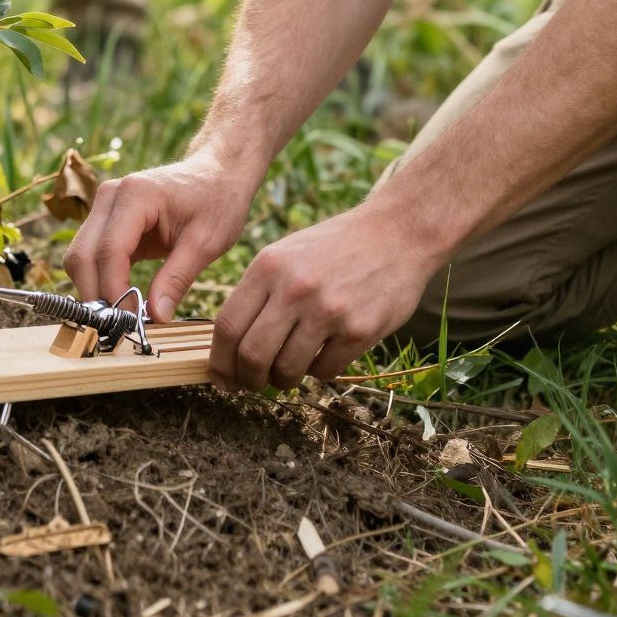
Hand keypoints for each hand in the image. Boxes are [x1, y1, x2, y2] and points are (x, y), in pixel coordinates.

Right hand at [64, 153, 257, 322]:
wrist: (217, 173)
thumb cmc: (216, 200)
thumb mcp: (207, 242)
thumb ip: (177, 279)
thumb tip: (155, 317)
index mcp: (137, 194)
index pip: (109, 250)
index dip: (113, 290)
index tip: (128, 321)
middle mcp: (111, 195)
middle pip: (82, 255)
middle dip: (96, 295)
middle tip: (119, 327)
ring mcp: (105, 205)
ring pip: (79, 257)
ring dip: (93, 290)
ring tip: (121, 316)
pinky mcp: (107, 219)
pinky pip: (90, 255)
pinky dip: (99, 280)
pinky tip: (121, 300)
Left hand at [209, 200, 437, 390]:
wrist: (396, 233)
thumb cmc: (334, 248)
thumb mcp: (286, 254)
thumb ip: (257, 294)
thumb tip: (228, 348)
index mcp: (269, 266)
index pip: (227, 327)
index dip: (220, 362)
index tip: (223, 378)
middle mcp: (295, 288)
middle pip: (252, 355)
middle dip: (248, 379)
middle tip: (254, 384)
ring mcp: (328, 310)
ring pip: (287, 370)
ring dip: (284, 380)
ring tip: (290, 370)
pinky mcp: (359, 329)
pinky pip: (324, 371)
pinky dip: (318, 372)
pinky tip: (324, 354)